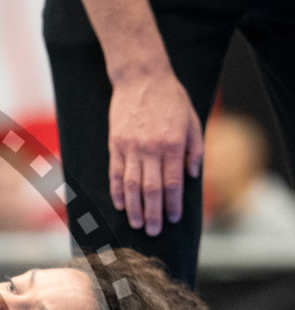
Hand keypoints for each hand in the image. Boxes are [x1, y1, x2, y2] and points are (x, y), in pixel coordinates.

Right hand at [108, 69, 202, 235]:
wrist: (141, 78)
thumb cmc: (170, 98)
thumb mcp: (192, 120)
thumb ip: (195, 149)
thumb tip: (191, 176)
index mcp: (173, 144)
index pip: (173, 182)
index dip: (173, 204)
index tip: (173, 219)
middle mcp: (151, 149)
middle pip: (151, 189)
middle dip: (153, 213)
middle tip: (154, 231)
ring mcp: (130, 148)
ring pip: (131, 186)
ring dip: (133, 208)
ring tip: (136, 224)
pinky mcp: (115, 145)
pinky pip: (115, 174)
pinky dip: (117, 191)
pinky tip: (119, 204)